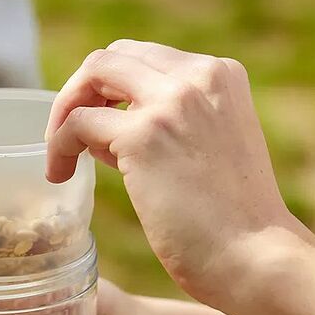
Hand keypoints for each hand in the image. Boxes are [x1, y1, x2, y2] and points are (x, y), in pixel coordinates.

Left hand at [45, 40, 298, 305]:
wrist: (256, 257)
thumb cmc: (231, 221)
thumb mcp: (209, 148)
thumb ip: (170, 125)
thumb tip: (107, 127)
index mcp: (220, 76)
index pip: (144, 58)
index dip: (110, 89)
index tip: (99, 126)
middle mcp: (198, 76)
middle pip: (113, 57)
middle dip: (80, 92)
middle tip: (68, 134)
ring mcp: (170, 102)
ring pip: (92, 74)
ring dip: (64, 113)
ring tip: (61, 156)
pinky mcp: (142, 136)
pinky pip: (76, 123)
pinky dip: (58, 145)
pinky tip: (60, 173)